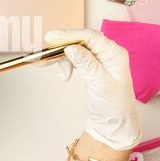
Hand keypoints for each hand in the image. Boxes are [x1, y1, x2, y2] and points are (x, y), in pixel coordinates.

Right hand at [45, 29, 140, 149]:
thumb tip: (71, 48)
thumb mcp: (100, 84)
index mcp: (114, 53)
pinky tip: (63, 75)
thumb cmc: (113, 106)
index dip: (70, 35)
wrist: (113, 125)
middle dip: (62, 46)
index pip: (90, 37)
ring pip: (74, 50)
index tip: (52, 37)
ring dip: (62, 58)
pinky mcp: (90, 66)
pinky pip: (74, 58)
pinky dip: (65, 64)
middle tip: (45, 54)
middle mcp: (107, 53)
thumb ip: (87, 64)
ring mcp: (98, 59)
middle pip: (80, 41)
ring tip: (55, 71)